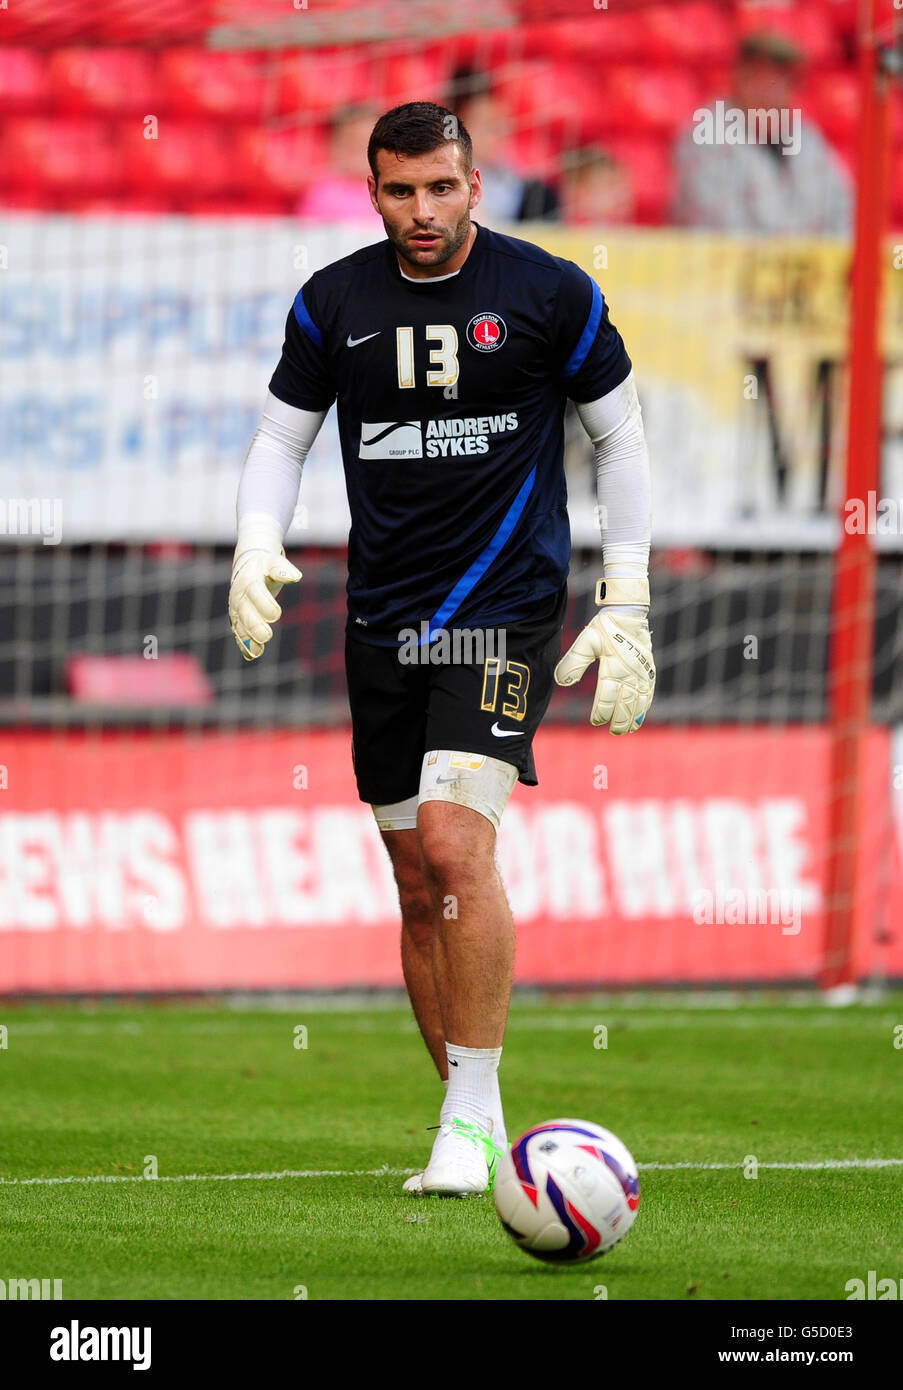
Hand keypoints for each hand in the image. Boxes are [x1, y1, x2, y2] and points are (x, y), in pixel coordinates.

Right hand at [229, 543, 301, 661]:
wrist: (247, 568)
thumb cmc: (265, 566)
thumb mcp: (273, 562)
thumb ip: (282, 569)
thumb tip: (296, 576)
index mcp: (248, 581)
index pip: (254, 593)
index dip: (264, 604)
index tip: (276, 614)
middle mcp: (239, 597)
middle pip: (245, 613)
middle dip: (254, 625)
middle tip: (266, 636)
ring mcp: (236, 610)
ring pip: (240, 626)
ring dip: (247, 639)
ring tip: (257, 652)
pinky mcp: (238, 620)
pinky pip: (239, 633)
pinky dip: (244, 645)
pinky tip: (251, 655)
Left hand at [554, 578, 654, 733]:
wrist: (628, 612)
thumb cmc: (604, 627)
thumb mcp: (585, 641)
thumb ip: (573, 662)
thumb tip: (560, 682)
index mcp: (614, 666)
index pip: (608, 696)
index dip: (602, 711)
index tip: (596, 720)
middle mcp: (631, 672)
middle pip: (626, 703)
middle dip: (620, 720)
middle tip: (614, 732)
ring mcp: (642, 672)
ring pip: (639, 700)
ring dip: (633, 717)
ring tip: (627, 730)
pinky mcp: (649, 670)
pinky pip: (649, 692)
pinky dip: (645, 706)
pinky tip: (640, 716)